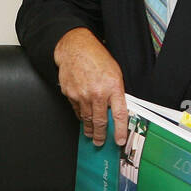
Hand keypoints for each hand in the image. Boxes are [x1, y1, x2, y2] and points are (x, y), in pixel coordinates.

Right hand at [54, 27, 127, 145]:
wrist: (75, 48)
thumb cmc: (96, 58)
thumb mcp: (115, 73)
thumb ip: (116, 92)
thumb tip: (115, 110)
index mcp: (113, 87)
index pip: (119, 114)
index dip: (120, 130)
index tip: (119, 140)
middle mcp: (97, 93)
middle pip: (100, 121)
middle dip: (101, 135)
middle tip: (101, 142)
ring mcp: (82, 94)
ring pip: (87, 118)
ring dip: (90, 129)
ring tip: (91, 135)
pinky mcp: (70, 94)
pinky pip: (76, 110)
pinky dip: (80, 116)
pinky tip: (83, 119)